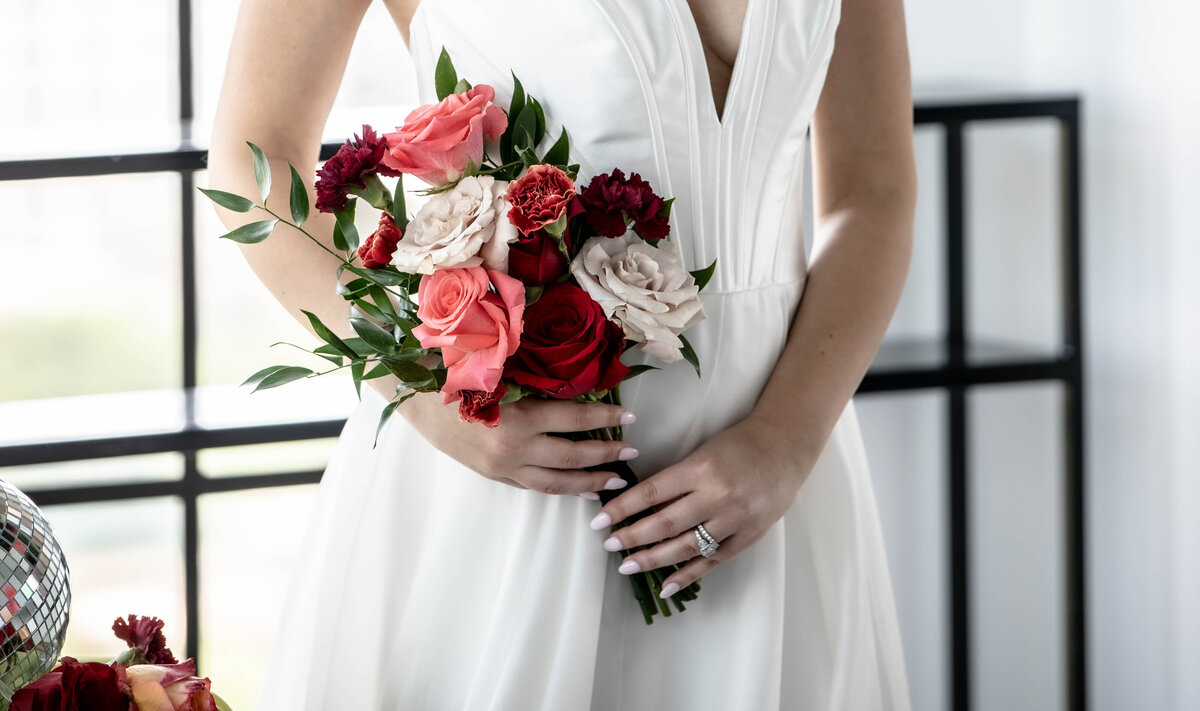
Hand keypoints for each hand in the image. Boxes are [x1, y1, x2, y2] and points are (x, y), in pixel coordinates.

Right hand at [399, 392, 639, 497]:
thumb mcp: (500, 370)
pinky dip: (560, 487)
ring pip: (556, 482)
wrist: (413, 396)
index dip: (606, 419)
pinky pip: (534, 486)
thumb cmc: (456, 372)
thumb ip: (538, 381)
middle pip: (572, 457)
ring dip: (589, 481)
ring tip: (614, 479)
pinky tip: (577, 487)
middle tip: (632, 451)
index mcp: (517, 417)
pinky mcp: (493, 475)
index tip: (631, 416)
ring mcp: (502, 467)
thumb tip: (581, 385)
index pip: (576, 420)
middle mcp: (513, 449)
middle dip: (607, 455)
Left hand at [587, 413, 819, 597]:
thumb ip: (677, 481)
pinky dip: (688, 575)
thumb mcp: (703, 453)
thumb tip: (641, 508)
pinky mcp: (748, 536)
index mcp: (701, 468)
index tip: (599, 520)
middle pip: (664, 523)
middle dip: (632, 536)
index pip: (651, 492)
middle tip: (609, 544)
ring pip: (685, 547)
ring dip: (652, 559)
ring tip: (626, 565)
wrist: (785, 447)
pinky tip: (665, 586)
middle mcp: (717, 495)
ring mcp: (734, 519)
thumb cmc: (739, 445)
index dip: (622, 508)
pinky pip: (712, 560)